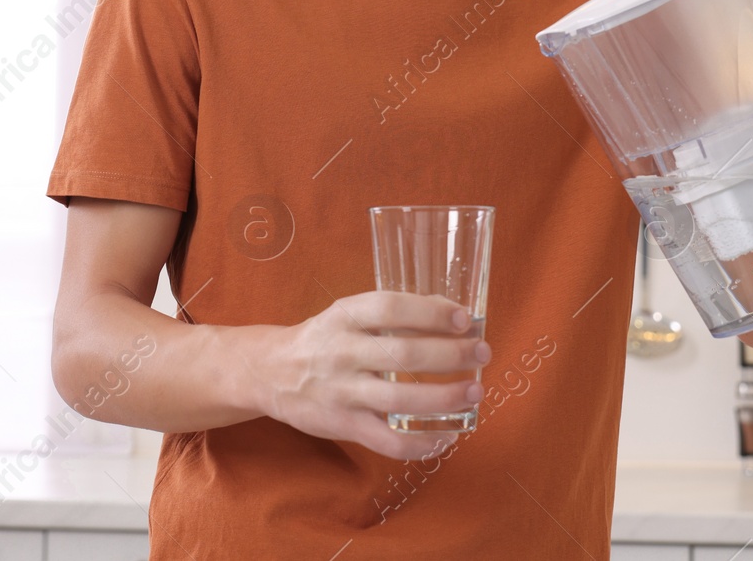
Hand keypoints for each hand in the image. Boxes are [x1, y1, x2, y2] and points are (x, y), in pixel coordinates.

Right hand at [262, 291, 490, 461]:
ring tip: (474, 392)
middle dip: (452, 355)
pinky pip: (388, 442)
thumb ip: (390, 314)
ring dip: (445, 398)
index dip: (432, 312)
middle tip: (482, 353)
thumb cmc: (323, 338)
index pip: (391, 308)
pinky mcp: (342, 425)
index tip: (465, 318)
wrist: (270, 373)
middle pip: (404, 355)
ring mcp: (341, 392)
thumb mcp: (347, 314)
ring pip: (401, 400)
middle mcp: (342, 352)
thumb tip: (452, 315)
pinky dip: (421, 444)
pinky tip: (446, 437)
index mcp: (344, 316)